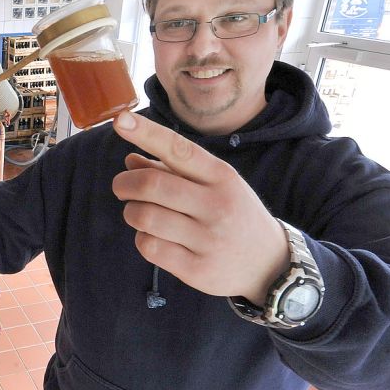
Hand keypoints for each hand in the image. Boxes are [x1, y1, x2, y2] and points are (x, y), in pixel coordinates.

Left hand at [111, 112, 289, 302]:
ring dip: (131, 212)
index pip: (178, 149)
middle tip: (120, 187)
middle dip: (124, 184)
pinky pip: (149, 247)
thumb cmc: (232, 215)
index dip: (146, 133)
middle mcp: (217, 205)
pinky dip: (142, 239)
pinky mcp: (197, 269)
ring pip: (144, 217)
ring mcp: (208, 240)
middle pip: (151, 185)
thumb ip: (171, 171)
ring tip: (140, 214)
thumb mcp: (213, 186)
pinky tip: (154, 238)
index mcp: (222, 177)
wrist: (269, 264)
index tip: (120, 120)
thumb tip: (129, 161)